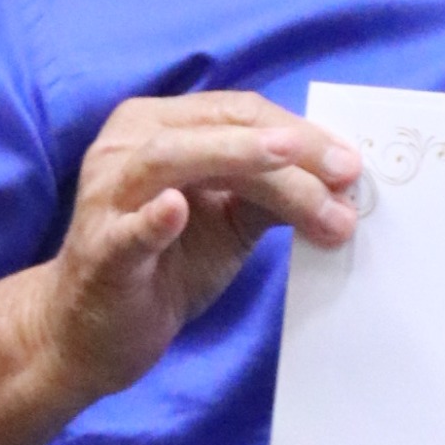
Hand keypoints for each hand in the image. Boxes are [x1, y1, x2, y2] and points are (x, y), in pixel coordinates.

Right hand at [27, 92, 362, 402]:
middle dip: (288, 150)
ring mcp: (108, 196)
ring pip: (173, 160)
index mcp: (159, 127)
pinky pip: (127, 230)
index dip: (299, 131)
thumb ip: (274, 195)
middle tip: (345, 175)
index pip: (238, 111)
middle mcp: (127, 147)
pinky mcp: (99, 251)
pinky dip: (153, 218)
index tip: (351, 164)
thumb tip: (342, 183)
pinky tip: (178, 210)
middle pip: (217, 128)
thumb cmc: (164, 265)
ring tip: (290, 164)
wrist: (93, 333)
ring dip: (241, 163)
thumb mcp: (230, 221)